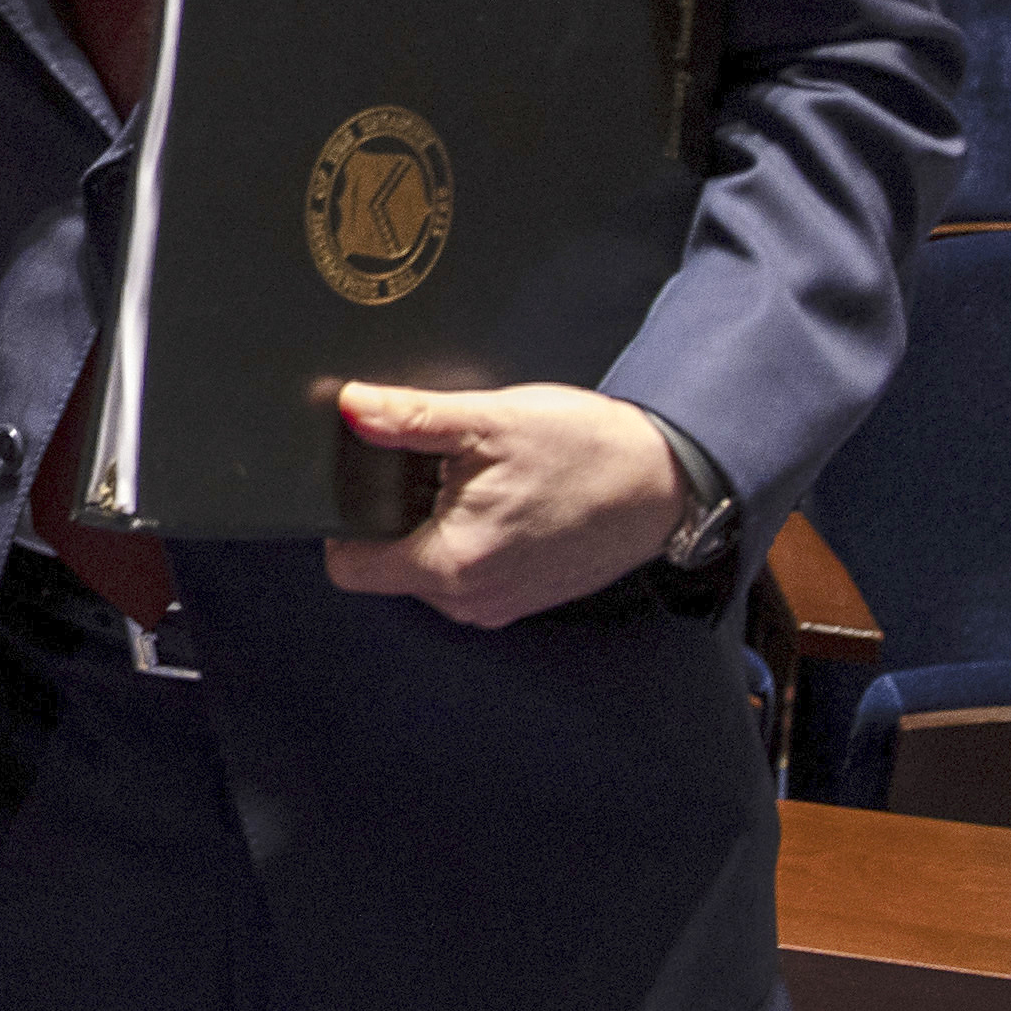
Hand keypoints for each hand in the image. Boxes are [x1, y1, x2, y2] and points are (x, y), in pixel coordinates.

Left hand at [322, 383, 691, 628]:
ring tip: (475, 482)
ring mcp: (500, 604)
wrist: (667, 480)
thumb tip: (351, 406)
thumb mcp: (490, 421)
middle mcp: (471, 601)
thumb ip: (410, 417)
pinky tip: (501, 500)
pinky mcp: (522, 598)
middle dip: (397, 515)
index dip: (344, 521)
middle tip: (436, 469)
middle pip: (388, 564)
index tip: (366, 482)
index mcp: (452, 565)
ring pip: (427, 568)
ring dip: (435, 525)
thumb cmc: (588, 452)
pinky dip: (470, 537)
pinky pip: (468, 572)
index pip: (350, 568)